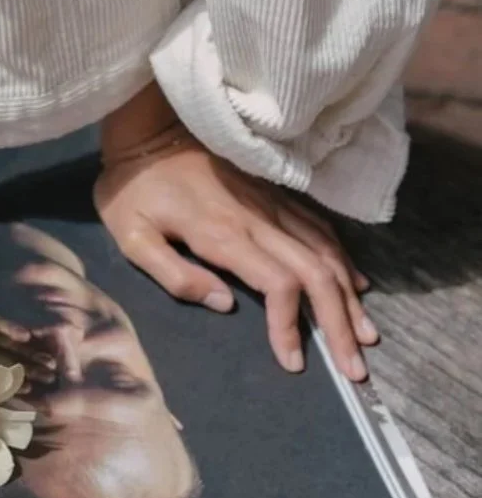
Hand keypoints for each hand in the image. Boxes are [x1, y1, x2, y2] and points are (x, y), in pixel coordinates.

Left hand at [94, 84, 375, 381]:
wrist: (147, 129)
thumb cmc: (132, 189)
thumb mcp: (132, 237)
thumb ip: (174, 275)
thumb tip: (225, 305)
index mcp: (224, 235)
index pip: (279, 285)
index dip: (291, 326)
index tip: (293, 362)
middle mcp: (259, 219)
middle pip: (317, 275)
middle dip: (339, 324)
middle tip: (356, 367)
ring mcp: (273, 204)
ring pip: (327, 253)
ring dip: (349, 297)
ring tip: (365, 335)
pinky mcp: (275, 194)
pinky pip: (321, 229)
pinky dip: (342, 260)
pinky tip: (354, 284)